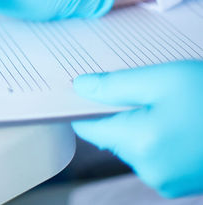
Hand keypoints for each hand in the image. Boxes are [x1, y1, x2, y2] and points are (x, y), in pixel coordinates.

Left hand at [72, 61, 202, 197]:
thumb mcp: (162, 80)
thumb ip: (114, 85)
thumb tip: (81, 88)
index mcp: (140, 143)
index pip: (89, 128)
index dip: (85, 108)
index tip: (87, 92)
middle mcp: (150, 170)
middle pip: (112, 138)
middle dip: (122, 115)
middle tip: (147, 92)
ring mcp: (168, 182)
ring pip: (135, 148)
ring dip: (143, 128)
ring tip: (173, 108)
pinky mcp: (184, 185)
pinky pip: (157, 159)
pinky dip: (161, 141)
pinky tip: (183, 124)